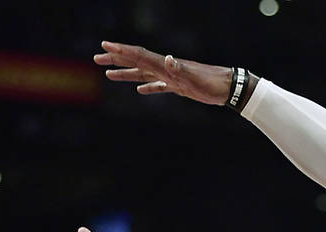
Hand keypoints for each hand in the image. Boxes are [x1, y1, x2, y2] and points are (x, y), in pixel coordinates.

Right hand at [94, 40, 233, 104]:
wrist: (228, 87)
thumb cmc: (212, 82)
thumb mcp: (195, 77)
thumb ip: (180, 68)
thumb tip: (168, 59)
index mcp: (165, 65)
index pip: (139, 55)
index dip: (121, 50)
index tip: (104, 46)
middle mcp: (165, 68)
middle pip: (136, 62)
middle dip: (116, 59)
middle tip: (97, 57)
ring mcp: (171, 77)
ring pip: (143, 74)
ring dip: (126, 73)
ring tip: (108, 74)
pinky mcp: (179, 87)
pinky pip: (158, 86)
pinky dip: (148, 87)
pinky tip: (140, 90)